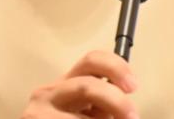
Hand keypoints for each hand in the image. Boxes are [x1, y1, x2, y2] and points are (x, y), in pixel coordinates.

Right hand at [21, 50, 139, 118]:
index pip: (92, 60)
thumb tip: (127, 107)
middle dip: (116, 101)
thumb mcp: (88, 114)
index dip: (116, 67)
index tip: (134, 86)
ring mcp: (39, 110)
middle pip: (88, 85)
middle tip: (132, 116)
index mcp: (68, 82)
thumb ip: (103, 104)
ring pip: (81, 112)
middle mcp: (49, 91)